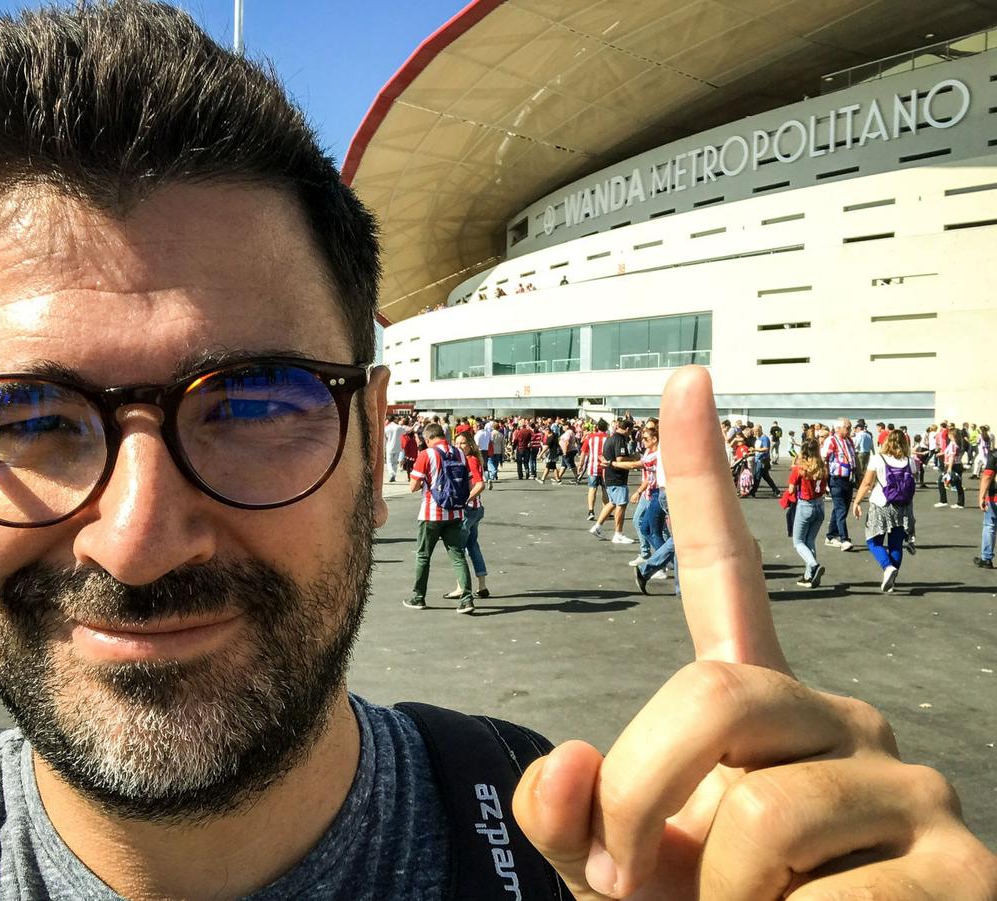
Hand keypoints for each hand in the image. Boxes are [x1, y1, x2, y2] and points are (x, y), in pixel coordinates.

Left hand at [512, 367, 996, 899]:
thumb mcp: (618, 869)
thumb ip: (566, 817)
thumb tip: (565, 758)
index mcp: (757, 705)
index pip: (726, 574)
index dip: (701, 478)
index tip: (685, 382)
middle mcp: (841, 719)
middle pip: (715, 697)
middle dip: (641, 796)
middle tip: (629, 878)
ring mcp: (909, 787)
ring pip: (763, 814)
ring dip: (717, 898)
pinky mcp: (962, 868)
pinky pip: (835, 898)